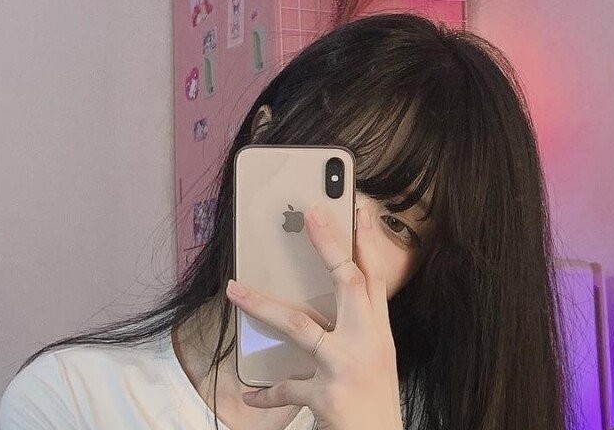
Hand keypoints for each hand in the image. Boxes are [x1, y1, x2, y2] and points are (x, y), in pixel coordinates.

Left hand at [225, 204, 403, 429]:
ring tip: (234, 290)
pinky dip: (265, 394)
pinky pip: (285, 387)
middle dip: (328, 245)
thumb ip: (353, 330)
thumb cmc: (373, 403)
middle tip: (310, 214)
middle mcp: (368, 343)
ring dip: (261, 304)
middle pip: (348, 282)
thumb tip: (317, 303)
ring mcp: (347, 367)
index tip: (357, 210)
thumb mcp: (373, 360)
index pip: (375, 278)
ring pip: (299, 323)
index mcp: (379, 333)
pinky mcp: (327, 394)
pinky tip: (249, 395)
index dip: (367, 242)